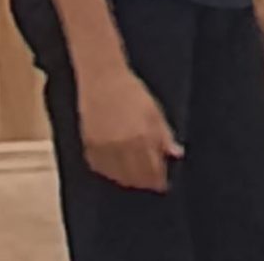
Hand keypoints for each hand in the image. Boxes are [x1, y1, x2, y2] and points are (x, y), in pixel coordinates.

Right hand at [77, 67, 182, 192]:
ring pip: (117, 175)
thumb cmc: (131, 91)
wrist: (102, 79)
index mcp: (142, 135)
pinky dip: (109, 173)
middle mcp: (122, 145)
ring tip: (136, 180)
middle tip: (152, 184)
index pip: (153, 168)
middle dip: (145, 182)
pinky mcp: (88, 145)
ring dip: (128, 180)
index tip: (163, 184)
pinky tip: (116, 172)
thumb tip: (176, 154)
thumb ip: (165, 135)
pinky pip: (99, 168)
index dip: (159, 180)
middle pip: (135, 176)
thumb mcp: (154, 111)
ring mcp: (103, 146)